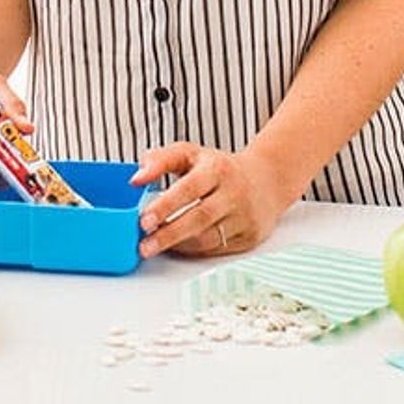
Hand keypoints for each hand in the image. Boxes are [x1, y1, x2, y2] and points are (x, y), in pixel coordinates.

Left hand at [131, 142, 289, 258]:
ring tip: (154, 246)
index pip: (189, 188)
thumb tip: (136, 178)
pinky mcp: (249, 236)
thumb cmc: (220, 167)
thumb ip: (162, 160)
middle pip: (199, 217)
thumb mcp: (192, 153)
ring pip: (208, 237)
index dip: (165, 205)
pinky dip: (194, 250)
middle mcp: (233, 193)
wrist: (266, 179)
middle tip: (144, 244)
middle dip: (168, 234)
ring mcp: (244, 216)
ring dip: (178, 245)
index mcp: (217, 168)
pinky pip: (217, 248)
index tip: (144, 219)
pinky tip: (177, 247)